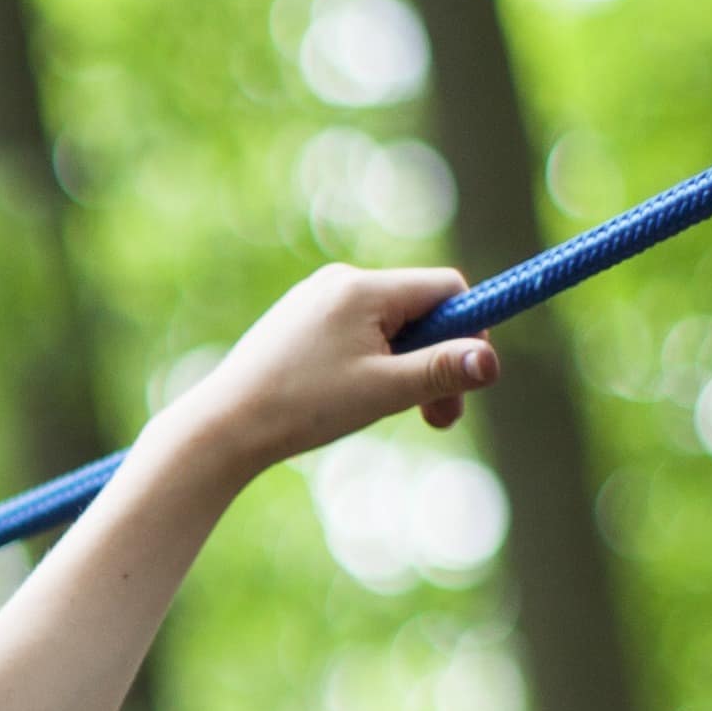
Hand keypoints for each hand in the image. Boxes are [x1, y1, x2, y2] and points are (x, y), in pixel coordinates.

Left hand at [173, 264, 500, 481]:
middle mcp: (337, 282)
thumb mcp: (382, 392)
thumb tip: (492, 360)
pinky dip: (368, 368)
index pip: (446, 289)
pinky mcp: (295, 324)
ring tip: (388, 413)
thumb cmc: (299, 408)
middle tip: (439, 418)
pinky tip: (347, 403)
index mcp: (362, 288)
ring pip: (387, 327)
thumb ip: (441, 371)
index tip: (468, 379)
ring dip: (403, 370)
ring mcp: (313, 301)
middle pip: (418, 310)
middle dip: (435, 361)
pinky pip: (354, 336)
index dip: (468, 331)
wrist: (219, 428)